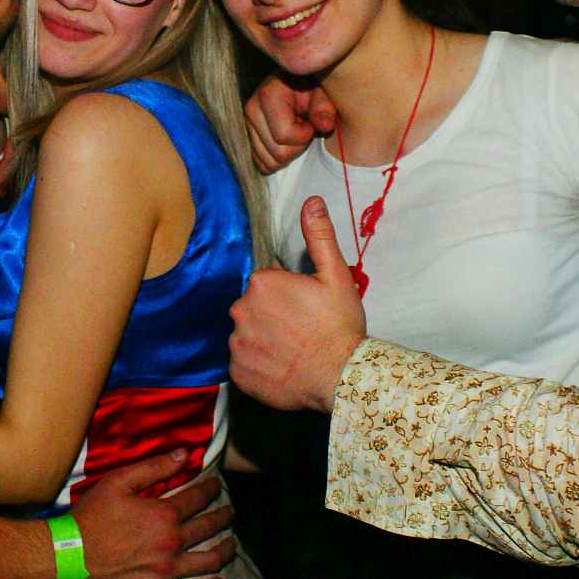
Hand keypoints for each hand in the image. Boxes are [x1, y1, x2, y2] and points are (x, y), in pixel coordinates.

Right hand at [72, 451, 236, 578]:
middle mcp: (171, 543)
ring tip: (231, 542)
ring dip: (226, 550)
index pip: (199, 498)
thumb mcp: (119, 482)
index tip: (216, 484)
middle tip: (229, 511)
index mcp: (164, 515)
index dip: (212, 488)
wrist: (69, 555)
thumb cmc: (91, 516)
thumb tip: (185, 455)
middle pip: (209, 527)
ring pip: (210, 561)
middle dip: (224, 515)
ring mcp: (167, 571)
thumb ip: (154, 467)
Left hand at [229, 197, 364, 411]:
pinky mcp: (238, 373)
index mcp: (261, 283)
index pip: (267, 284)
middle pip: (253, 307)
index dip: (289, 295)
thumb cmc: (339, 325)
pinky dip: (258, 366)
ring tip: (293, 351)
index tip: (307, 308)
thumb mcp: (335, 275)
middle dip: (273, 315)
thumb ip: (319, 236)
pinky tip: (281, 368)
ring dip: (264, 340)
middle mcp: (240, 310)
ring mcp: (237, 344)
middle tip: (301, 330)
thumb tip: (311, 202)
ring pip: (247, 335)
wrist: (341, 376)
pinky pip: (243, 364)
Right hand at [245, 74, 335, 173]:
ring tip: (295, 133)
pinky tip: (286, 141)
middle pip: (277, 153)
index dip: (305, 134)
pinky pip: (262, 164)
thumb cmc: (311, 89)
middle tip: (304, 128)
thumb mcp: (322, 92)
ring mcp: (246, 125)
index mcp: (268, 95)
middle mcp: (252, 110)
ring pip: (269, 162)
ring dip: (288, 153)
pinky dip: (278, 159)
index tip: (311, 122)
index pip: (284, 135)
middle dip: (297, 146)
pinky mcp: (247, 137)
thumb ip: (324, 107)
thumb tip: (324, 125)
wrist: (297, 85)